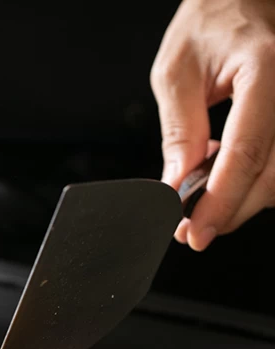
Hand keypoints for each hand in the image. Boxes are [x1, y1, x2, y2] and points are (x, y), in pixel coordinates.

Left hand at [151, 0, 274, 250]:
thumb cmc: (211, 21)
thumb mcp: (177, 71)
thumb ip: (179, 130)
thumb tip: (175, 186)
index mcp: (267, 71)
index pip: (246, 154)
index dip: (220, 203)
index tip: (195, 234)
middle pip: (272, 175)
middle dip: (229, 210)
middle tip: (190, 228)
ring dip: (243, 200)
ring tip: (203, 202)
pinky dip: (256, 180)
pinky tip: (229, 176)